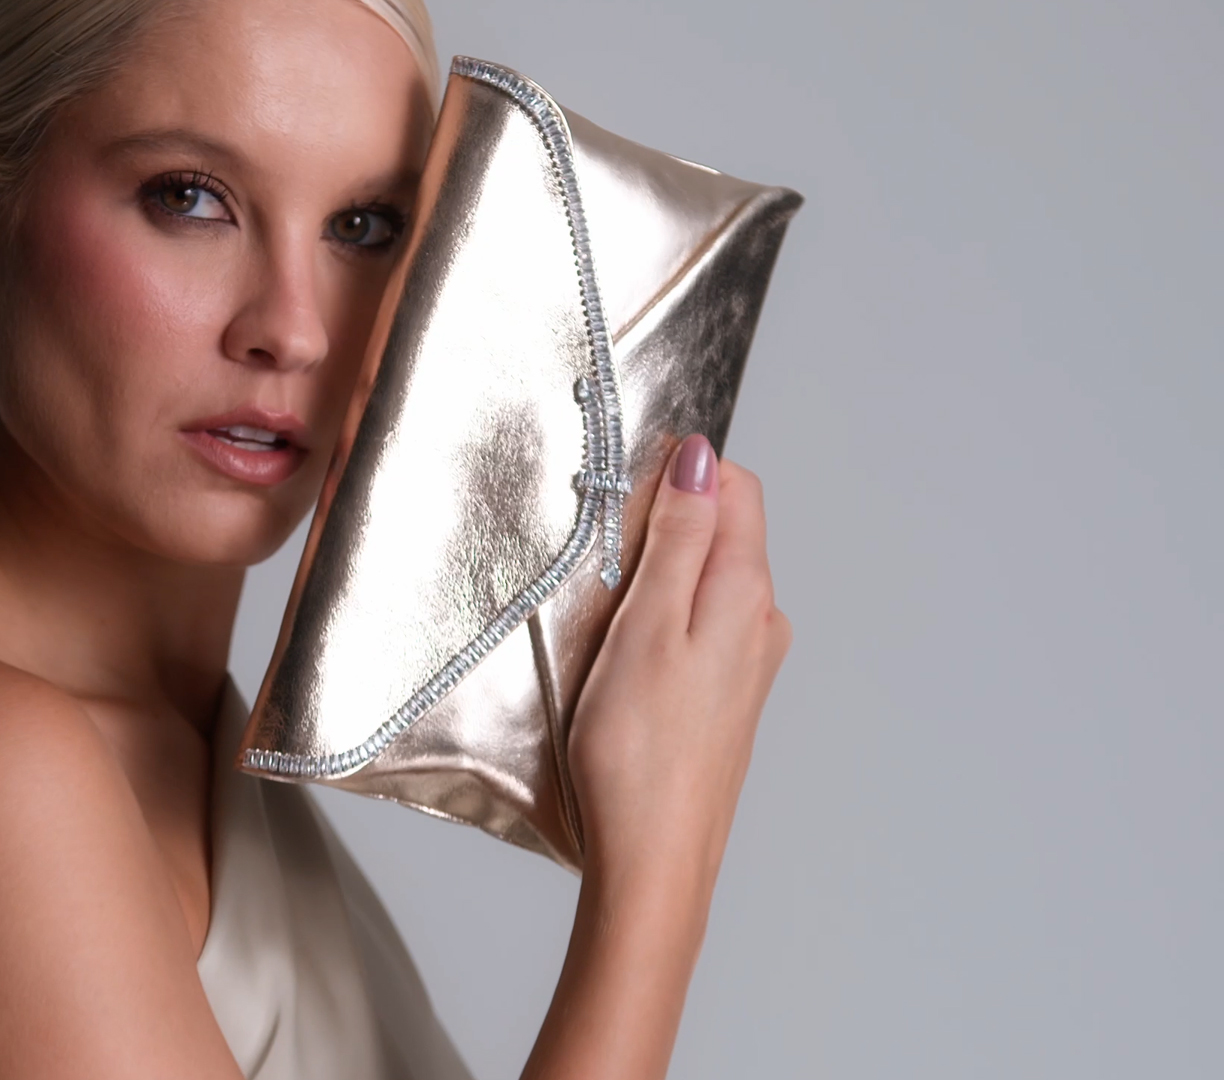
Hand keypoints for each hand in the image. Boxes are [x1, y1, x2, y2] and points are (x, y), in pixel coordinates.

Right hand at [569, 435, 790, 900]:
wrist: (654, 861)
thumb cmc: (638, 751)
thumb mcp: (646, 625)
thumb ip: (678, 538)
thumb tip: (700, 457)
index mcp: (747, 592)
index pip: (734, 486)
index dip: (676, 475)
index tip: (619, 503)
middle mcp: (761, 621)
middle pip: (720, 531)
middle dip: (659, 526)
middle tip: (599, 567)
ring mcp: (747, 663)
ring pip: (703, 582)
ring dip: (653, 577)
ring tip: (602, 618)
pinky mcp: (724, 698)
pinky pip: (696, 628)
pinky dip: (658, 621)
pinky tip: (620, 660)